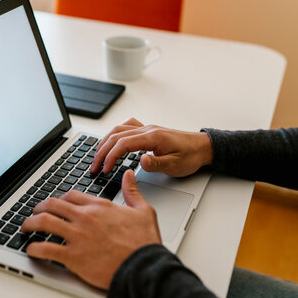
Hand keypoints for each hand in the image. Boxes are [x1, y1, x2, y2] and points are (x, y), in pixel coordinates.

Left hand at [21, 170, 160, 289]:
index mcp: (100, 207)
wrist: (144, 268)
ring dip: (30, 223)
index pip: (70, 195)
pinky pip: (46, 249)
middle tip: (34, 214)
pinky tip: (31, 249)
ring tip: (25, 228)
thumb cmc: (144, 243)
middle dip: (38, 207)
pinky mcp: (73, 257)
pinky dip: (34, 248)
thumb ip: (133, 191)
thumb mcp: (144, 211)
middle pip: (52, 204)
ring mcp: (77, 236)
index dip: (59, 199)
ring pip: (44, 222)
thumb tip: (128, 174)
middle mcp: (85, 218)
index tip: (55, 205)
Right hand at [90, 117, 212, 176]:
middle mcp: (147, 130)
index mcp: (152, 137)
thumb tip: (141, 161)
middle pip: (116, 136)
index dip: (110, 157)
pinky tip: (111, 143)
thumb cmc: (191, 156)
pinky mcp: (148, 132)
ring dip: (105, 143)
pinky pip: (125, 128)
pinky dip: (114, 135)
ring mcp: (147, 129)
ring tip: (98, 157)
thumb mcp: (176, 165)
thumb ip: (157, 163)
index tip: (105, 169)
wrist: (203, 147)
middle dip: (102, 151)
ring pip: (118, 130)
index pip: (123, 144)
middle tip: (94, 167)